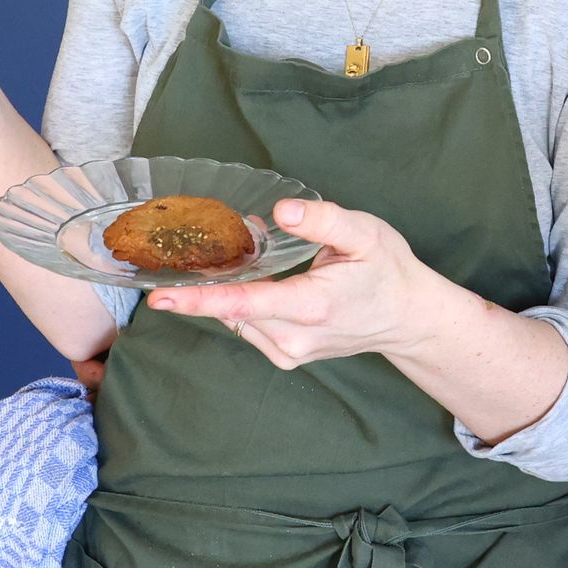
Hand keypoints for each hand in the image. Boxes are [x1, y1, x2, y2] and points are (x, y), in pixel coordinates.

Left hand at [142, 196, 441, 370]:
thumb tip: (282, 211)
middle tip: (238, 239)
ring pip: (235, 317)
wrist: (407, 318)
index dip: (198, 300)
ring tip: (263, 259)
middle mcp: (294, 337)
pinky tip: (267, 284)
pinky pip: (247, 326)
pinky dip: (244, 304)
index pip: (243, 304)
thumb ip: (323, 220)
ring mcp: (288, 352)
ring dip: (233, 288)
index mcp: (310, 306)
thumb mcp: (365, 233)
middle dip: (218, 275)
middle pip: (230, 308)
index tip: (159, 298)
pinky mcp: (285, 356)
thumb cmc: (388, 271)